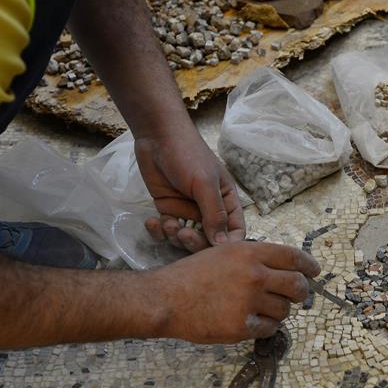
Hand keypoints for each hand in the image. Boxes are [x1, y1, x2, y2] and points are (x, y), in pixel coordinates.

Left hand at [135, 127, 244, 252]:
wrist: (156, 137)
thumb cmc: (188, 155)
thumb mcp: (204, 184)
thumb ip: (214, 215)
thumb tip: (222, 244)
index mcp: (226, 203)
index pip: (234, 232)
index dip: (227, 245)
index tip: (214, 250)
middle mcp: (209, 210)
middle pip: (209, 240)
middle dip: (195, 243)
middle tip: (183, 235)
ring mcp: (187, 211)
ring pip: (186, 238)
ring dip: (175, 237)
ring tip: (167, 224)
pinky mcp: (168, 210)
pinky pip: (166, 231)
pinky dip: (158, 231)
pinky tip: (152, 221)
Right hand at [153, 241, 319, 342]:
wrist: (165, 298)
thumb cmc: (191, 275)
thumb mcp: (224, 253)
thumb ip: (254, 259)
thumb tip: (284, 269)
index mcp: (250, 253)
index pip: (294, 257)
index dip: (309, 266)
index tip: (314, 272)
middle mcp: (254, 275)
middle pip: (297, 286)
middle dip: (300, 292)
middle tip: (296, 296)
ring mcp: (249, 302)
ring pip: (284, 310)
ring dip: (278, 311)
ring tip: (261, 308)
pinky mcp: (242, 326)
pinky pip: (270, 329)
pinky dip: (265, 327)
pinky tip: (252, 322)